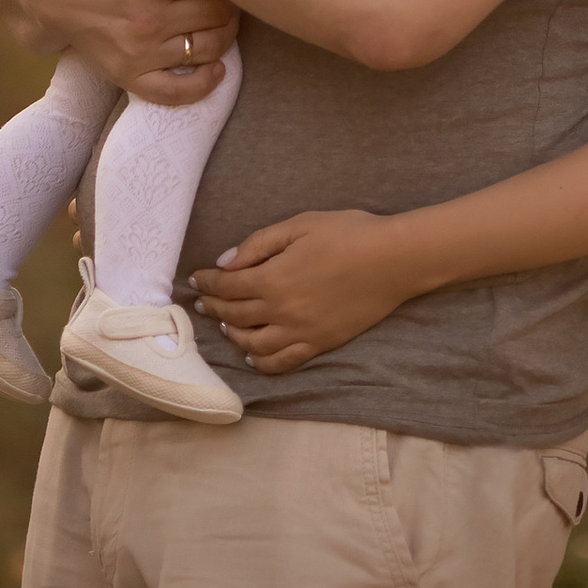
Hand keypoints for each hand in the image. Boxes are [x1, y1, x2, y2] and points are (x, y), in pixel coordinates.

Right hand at [5, 0, 238, 107]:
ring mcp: (138, 51)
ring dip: (224, 38)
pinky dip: (202, 85)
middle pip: (216, 15)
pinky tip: (216, 70)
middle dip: (229, 4)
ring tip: (225, 24)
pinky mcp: (126, 74)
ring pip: (205, 51)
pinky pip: (173, 92)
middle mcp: (149, 18)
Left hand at [192, 209, 414, 371]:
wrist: (392, 260)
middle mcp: (282, 311)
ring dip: (233, 335)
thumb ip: (259, 244)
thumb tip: (226, 262)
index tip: (195, 279)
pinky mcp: (320, 344)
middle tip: (202, 301)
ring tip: (224, 325)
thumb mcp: (300, 225)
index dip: (207, 283)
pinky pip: (283, 362)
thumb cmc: (347, 233)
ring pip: (254, 344)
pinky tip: (252, 356)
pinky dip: (261, 363)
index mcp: (273, 278)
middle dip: (214, 307)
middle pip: (236, 315)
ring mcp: (301, 332)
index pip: (227, 286)